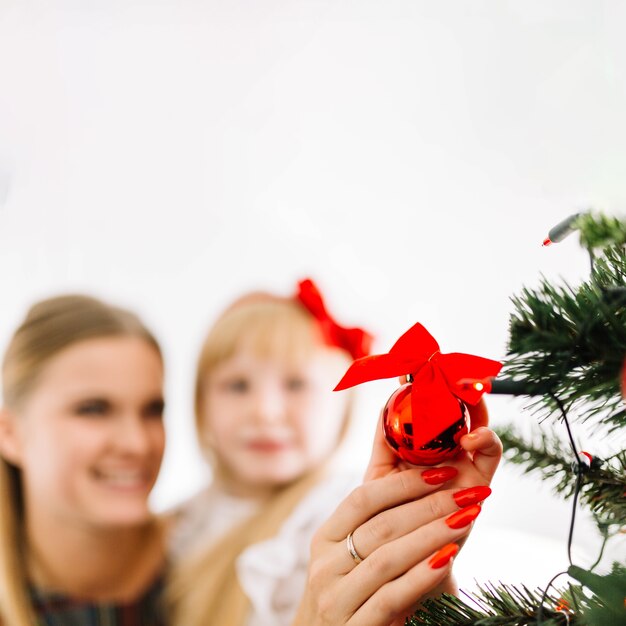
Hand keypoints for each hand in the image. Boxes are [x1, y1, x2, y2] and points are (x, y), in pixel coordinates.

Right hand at [292, 399, 501, 625]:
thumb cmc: (350, 593)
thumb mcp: (350, 554)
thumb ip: (375, 524)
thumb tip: (416, 479)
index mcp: (324, 537)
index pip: (362, 498)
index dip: (403, 483)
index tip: (443, 472)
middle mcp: (325, 565)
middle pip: (381, 526)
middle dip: (431, 506)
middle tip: (468, 494)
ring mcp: (335, 598)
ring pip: (388, 558)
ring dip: (432, 536)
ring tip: (467, 519)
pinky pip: (392, 597)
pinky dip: (422, 576)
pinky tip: (449, 559)